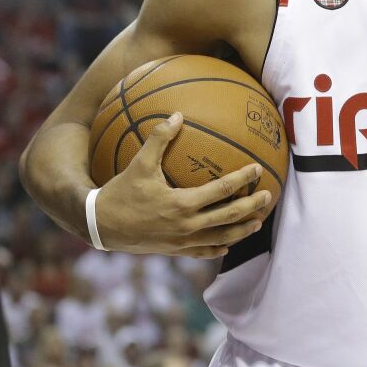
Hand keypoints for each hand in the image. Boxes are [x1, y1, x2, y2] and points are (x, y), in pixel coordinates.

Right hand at [94, 113, 271, 257]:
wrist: (98, 226)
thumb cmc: (120, 192)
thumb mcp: (138, 164)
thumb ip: (159, 138)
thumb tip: (177, 114)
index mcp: (182, 204)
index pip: (222, 190)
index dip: (242, 179)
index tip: (257, 169)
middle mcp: (187, 226)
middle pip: (229, 216)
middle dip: (252, 206)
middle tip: (268, 196)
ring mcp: (182, 242)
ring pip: (221, 238)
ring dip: (242, 230)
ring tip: (257, 223)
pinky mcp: (175, 251)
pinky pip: (203, 252)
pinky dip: (219, 248)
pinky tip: (229, 243)